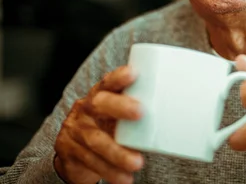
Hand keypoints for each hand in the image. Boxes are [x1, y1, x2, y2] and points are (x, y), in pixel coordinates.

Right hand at [54, 65, 143, 183]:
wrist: (73, 151)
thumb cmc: (104, 127)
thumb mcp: (114, 115)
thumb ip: (132, 109)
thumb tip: (173, 111)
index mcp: (99, 95)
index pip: (108, 82)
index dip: (118, 77)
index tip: (133, 73)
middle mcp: (86, 110)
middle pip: (99, 104)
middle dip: (120, 106)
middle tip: (140, 112)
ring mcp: (77, 131)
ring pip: (96, 140)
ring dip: (118, 153)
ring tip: (137, 162)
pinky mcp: (72, 152)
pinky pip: (92, 162)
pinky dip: (110, 171)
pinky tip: (124, 177)